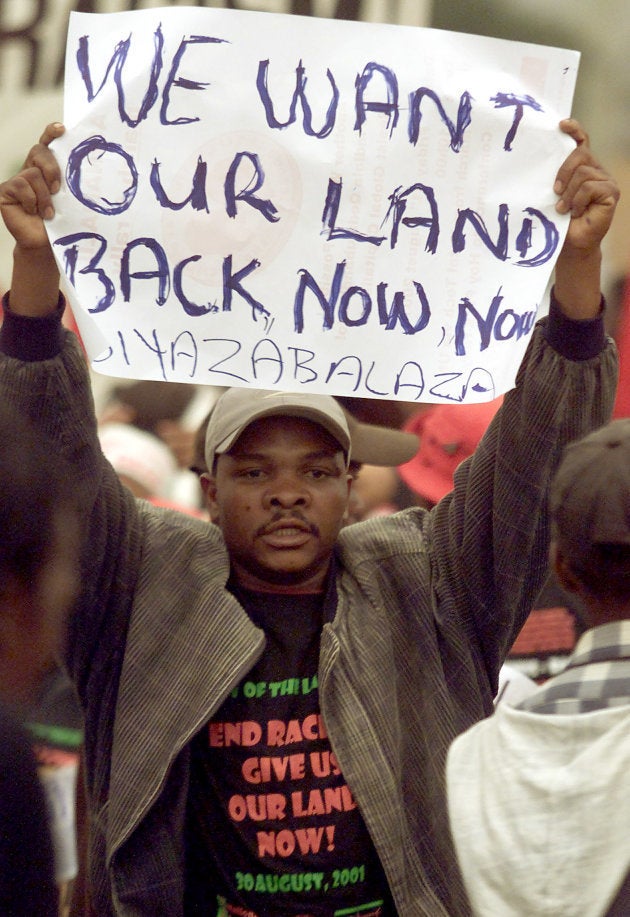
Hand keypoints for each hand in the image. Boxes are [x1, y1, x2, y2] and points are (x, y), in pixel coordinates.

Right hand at [0, 122, 64, 250]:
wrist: (44, 244)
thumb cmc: (59, 222)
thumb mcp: (67, 200)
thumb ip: (68, 182)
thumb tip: (83, 169)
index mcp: (46, 168)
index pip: (47, 144)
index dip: (51, 132)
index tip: (62, 129)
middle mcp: (30, 169)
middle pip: (40, 152)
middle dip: (52, 169)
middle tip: (58, 190)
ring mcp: (17, 179)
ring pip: (33, 173)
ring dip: (44, 196)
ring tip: (47, 212)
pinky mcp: (6, 190)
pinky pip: (21, 185)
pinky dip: (31, 200)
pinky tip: (32, 211)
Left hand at [552, 119, 618, 318]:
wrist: (570, 245)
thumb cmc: (558, 221)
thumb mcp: (552, 195)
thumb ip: (553, 177)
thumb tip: (536, 160)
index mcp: (582, 167)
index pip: (581, 141)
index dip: (574, 130)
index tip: (560, 125)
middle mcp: (596, 170)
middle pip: (579, 154)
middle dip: (563, 171)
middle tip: (555, 191)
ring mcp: (606, 180)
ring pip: (582, 173)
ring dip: (568, 193)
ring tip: (563, 209)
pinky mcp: (611, 192)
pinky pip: (590, 186)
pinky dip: (578, 200)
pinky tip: (575, 212)